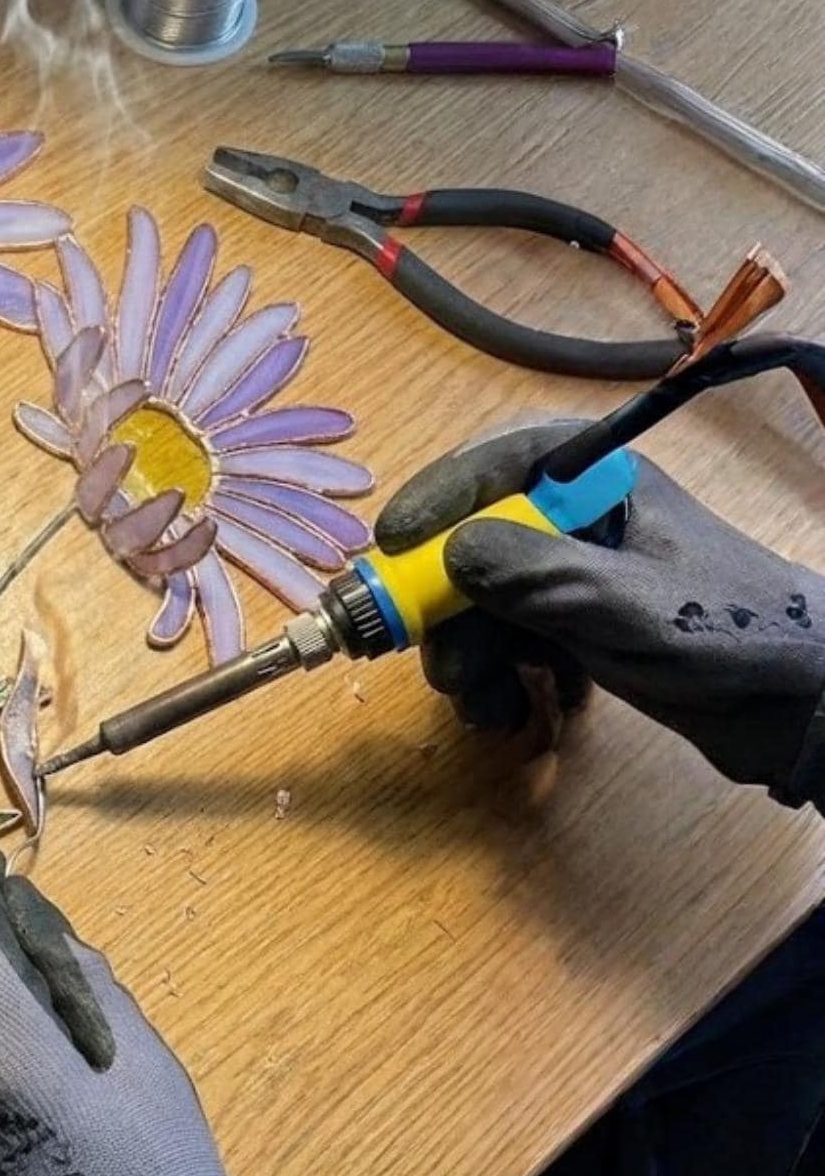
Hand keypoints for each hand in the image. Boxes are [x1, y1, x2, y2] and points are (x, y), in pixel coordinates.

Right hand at [376, 423, 824, 805]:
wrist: (805, 710)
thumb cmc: (732, 637)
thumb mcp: (629, 607)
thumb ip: (539, 576)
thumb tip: (449, 552)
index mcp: (605, 483)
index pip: (502, 462)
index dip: (439, 497)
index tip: (392, 545)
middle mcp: (583, 519)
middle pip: (478, 539)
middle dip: (447, 605)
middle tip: (436, 661)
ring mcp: (581, 574)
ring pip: (487, 598)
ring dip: (469, 655)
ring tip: (482, 708)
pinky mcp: (581, 625)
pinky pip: (512, 637)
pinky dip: (500, 675)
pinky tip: (509, 713)